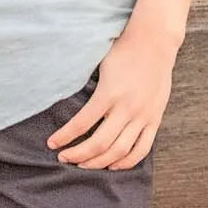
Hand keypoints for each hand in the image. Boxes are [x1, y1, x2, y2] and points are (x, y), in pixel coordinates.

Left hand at [48, 22, 179, 169]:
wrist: (155, 42)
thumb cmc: (122, 49)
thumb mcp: (99, 63)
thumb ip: (86, 85)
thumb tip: (61, 96)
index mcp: (109, 93)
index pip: (82, 123)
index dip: (65, 137)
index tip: (52, 144)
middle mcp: (127, 108)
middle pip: (100, 143)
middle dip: (79, 154)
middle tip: (64, 158)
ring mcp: (143, 116)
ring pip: (120, 150)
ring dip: (100, 162)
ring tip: (83, 165)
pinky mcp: (155, 119)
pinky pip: (142, 148)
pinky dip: (127, 161)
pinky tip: (112, 166)